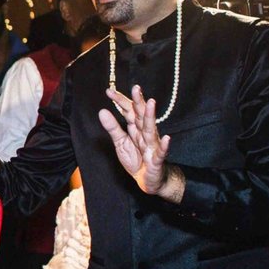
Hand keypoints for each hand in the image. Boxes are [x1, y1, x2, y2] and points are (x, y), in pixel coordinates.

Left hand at [98, 84, 183, 201]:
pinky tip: (166, 138)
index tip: (109, 91)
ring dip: (150, 117)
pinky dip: (164, 146)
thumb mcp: (120, 143)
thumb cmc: (136, 159)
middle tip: (136, 88)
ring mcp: (152, 146)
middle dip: (138, 102)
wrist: (149, 180)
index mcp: (135, 129)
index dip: (120, 101)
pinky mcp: (157, 160)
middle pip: (141, 116)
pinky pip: (161, 153)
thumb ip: (113, 128)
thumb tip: (102, 111)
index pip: (128, 111)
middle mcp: (145, 134)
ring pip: (151, 129)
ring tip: (150, 103)